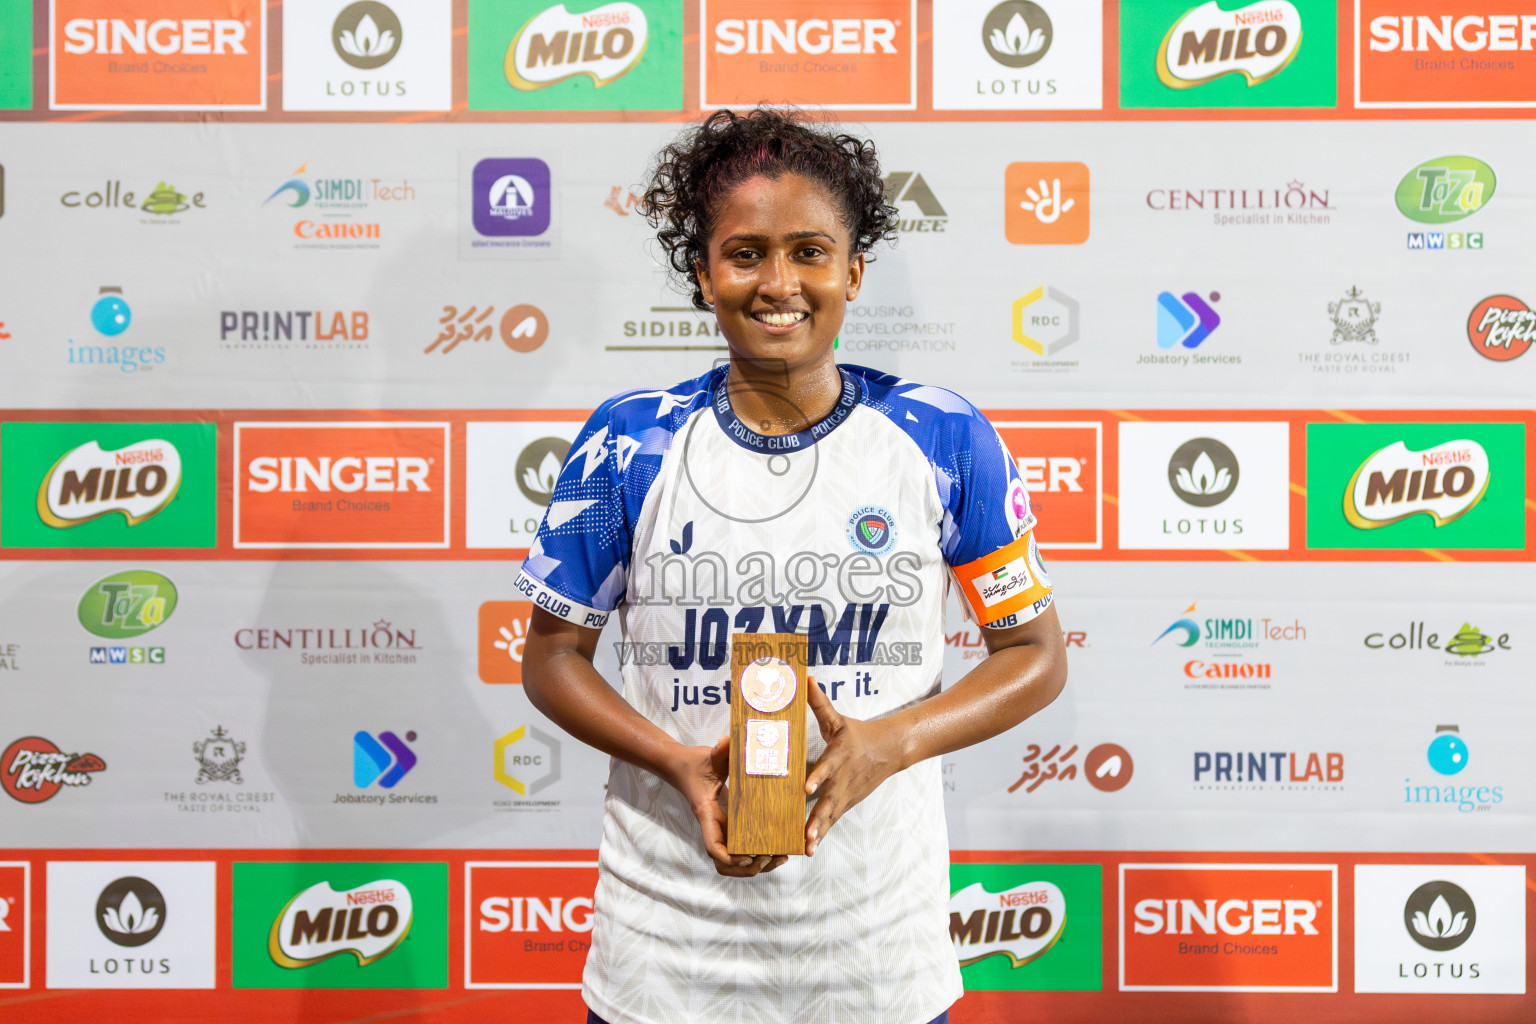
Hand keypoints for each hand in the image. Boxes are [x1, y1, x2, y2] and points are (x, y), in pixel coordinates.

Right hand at [666, 736, 787, 877]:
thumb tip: (726, 741)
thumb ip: (718, 751)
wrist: (681, 766)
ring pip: (730, 862)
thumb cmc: (694, 763)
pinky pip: (738, 848)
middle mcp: (713, 826)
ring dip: (752, 867)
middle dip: (747, 868)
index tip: (750, 856)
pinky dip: (753, 854)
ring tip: (777, 857)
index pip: (713, 846)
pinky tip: (773, 848)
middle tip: (772, 857)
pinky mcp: (727, 824)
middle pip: (724, 864)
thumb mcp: (708, 756)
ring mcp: (719, 828)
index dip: (730, 857)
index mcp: (707, 814)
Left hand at [803, 680, 905, 856]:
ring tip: (807, 847)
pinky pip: (832, 821)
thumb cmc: (858, 733)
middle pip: (829, 800)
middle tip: (807, 833)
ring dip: (819, 831)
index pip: (826, 768)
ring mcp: (846, 794)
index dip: (817, 778)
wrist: (890, 749)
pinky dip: (822, 834)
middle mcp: (842, 779)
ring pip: (831, 815)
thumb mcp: (838, 718)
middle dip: (818, 817)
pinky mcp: (846, 803)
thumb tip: (804, 678)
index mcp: (839, 757)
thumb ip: (819, 702)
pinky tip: (809, 849)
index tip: (806, 789)